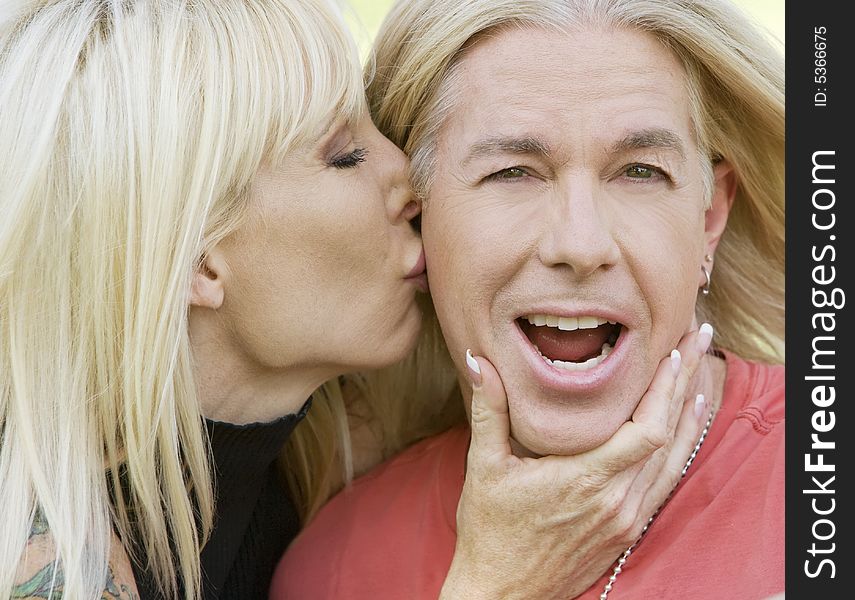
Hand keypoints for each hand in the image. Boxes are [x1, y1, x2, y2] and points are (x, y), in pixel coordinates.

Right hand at [439, 325, 713, 599]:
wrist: (502, 594)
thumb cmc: (490, 532)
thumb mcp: (485, 466)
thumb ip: (490, 410)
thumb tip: (479, 361)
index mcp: (584, 480)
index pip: (646, 429)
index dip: (665, 388)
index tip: (673, 352)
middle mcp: (615, 501)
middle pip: (668, 435)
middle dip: (686, 383)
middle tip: (699, 340)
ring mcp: (625, 519)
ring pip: (673, 460)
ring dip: (688, 415)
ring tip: (701, 376)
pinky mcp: (626, 532)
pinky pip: (664, 484)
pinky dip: (678, 450)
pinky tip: (684, 429)